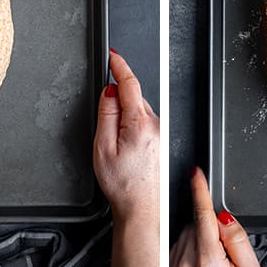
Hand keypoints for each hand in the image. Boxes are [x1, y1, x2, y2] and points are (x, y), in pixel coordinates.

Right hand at [94, 49, 159, 221]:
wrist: (143, 211)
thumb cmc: (123, 185)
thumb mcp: (103, 146)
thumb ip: (106, 112)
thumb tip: (110, 90)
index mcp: (139, 123)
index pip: (129, 83)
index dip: (120, 65)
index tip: (113, 55)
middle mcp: (156, 125)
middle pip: (134, 96)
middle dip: (119, 98)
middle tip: (106, 125)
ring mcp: (162, 134)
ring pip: (139, 110)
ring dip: (127, 115)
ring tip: (117, 146)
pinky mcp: (163, 142)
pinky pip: (145, 123)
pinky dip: (134, 126)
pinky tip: (128, 149)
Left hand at [169, 168, 261, 266]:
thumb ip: (239, 241)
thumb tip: (224, 216)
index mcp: (208, 259)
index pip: (202, 214)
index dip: (200, 190)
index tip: (196, 172)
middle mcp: (185, 260)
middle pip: (195, 224)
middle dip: (208, 229)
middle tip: (222, 255)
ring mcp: (172, 266)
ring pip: (184, 235)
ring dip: (197, 241)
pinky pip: (176, 248)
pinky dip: (187, 252)